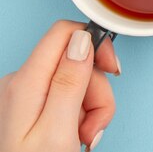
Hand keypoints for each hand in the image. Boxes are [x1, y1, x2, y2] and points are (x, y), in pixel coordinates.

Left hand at [0, 21, 119, 151]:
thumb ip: (70, 82)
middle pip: (77, 60)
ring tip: (84, 136)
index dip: (95, 43)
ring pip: (78, 80)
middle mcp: (22, 82)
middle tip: (95, 122)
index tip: (112, 69)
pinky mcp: (34, 104)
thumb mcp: (58, 131)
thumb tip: (82, 39)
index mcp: (26, 82)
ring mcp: (27, 93)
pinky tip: (76, 133)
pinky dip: (81, 113)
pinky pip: (69, 95)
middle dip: (98, 90)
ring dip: (92, 107)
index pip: (64, 33)